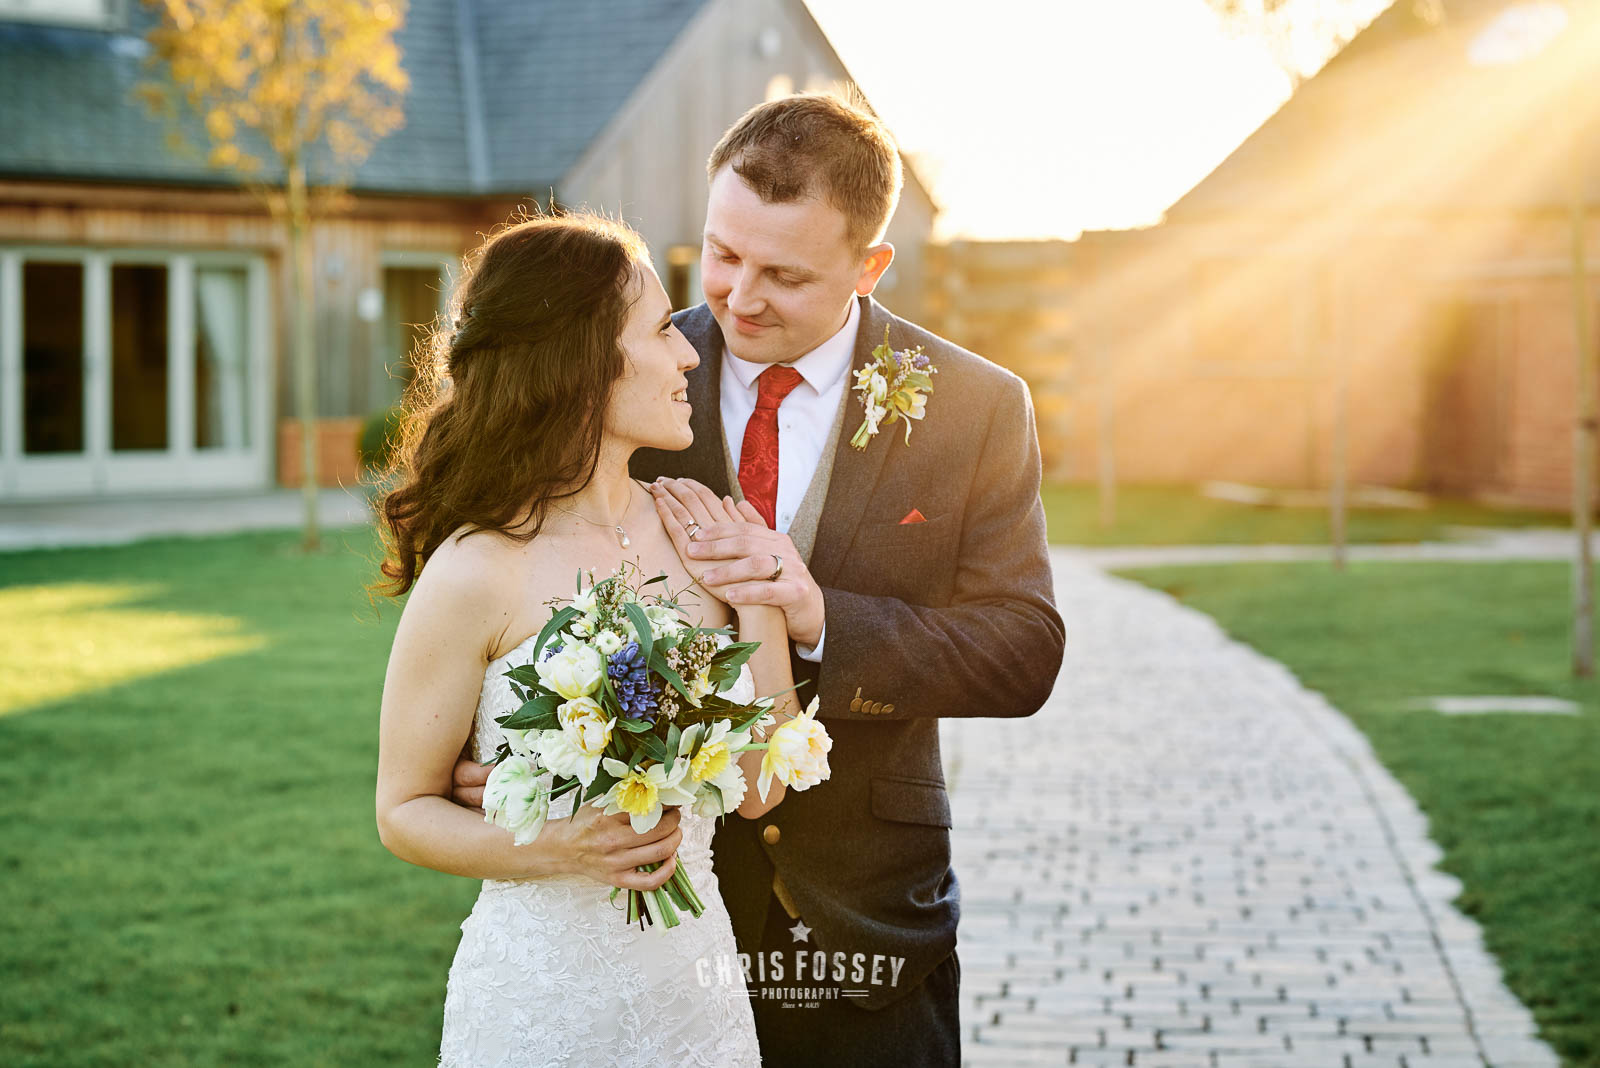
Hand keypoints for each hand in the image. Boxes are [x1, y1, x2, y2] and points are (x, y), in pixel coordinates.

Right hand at [451, 746, 681, 890]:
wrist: (561, 849)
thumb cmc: (583, 823)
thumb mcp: (599, 803)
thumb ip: (622, 796)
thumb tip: (653, 782)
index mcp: (607, 818)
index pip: (646, 807)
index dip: (666, 803)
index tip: (673, 799)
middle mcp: (612, 841)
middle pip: (658, 830)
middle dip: (675, 820)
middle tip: (676, 814)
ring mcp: (616, 863)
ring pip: (659, 852)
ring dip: (675, 840)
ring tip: (676, 831)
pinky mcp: (618, 880)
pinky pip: (649, 882)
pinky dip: (667, 871)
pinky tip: (672, 859)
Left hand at [650, 477, 824, 647]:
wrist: (811, 610)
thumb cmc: (782, 581)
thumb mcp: (768, 553)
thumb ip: (751, 528)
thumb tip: (731, 500)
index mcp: (776, 539)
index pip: (744, 529)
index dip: (718, 530)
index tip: (695, 535)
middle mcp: (785, 550)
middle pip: (747, 542)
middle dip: (716, 547)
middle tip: (692, 551)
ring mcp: (793, 570)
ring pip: (756, 564)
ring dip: (728, 570)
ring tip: (706, 578)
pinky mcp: (796, 593)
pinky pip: (769, 591)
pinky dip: (748, 592)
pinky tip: (729, 596)